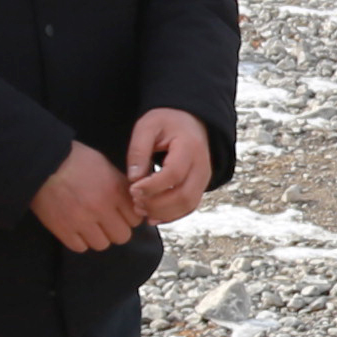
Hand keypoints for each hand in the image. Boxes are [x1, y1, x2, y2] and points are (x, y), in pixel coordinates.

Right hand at [31, 139, 143, 252]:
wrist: (42, 163)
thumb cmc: (75, 159)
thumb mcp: (105, 166)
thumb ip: (120, 185)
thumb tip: (130, 202)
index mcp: (115, 191)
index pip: (135, 220)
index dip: (129, 217)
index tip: (121, 214)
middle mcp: (101, 209)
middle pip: (122, 236)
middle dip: (116, 229)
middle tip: (106, 222)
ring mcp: (82, 221)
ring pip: (102, 245)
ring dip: (97, 236)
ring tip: (89, 225)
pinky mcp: (63, 229)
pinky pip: (80, 247)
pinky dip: (79, 241)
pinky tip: (76, 229)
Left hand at [125, 109, 212, 225]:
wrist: (189, 121)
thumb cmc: (167, 122)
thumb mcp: (147, 126)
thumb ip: (138, 150)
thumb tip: (134, 179)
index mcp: (189, 147)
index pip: (174, 174)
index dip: (152, 186)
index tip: (133, 189)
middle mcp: (202, 165)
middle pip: (184, 195)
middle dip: (157, 204)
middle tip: (135, 201)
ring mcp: (203, 178)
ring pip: (187, 205)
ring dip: (163, 213)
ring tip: (141, 209)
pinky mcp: (199, 187)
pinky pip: (188, 207)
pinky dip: (171, 216)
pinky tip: (152, 216)